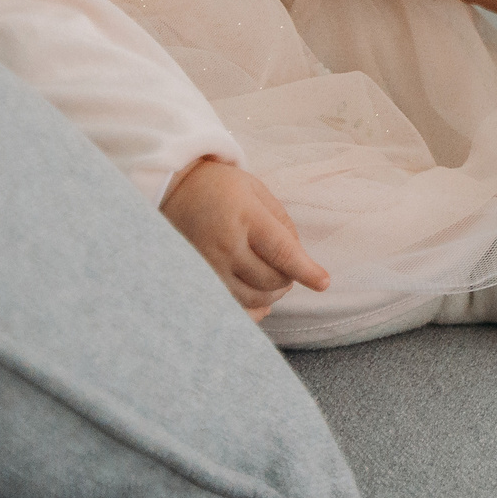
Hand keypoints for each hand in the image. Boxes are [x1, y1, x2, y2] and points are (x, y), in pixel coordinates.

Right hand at [159, 157, 328, 320]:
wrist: (173, 191)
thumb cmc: (220, 187)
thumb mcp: (256, 190)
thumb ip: (282, 222)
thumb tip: (299, 258)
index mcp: (245, 217)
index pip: (282, 252)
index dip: (306, 271)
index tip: (323, 282)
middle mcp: (225, 246)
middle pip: (271, 280)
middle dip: (289, 278)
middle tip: (287, 266)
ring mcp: (209, 268)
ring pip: (253, 299)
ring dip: (271, 294)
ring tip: (273, 277)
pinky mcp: (197, 282)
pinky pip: (230, 309)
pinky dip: (251, 310)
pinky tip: (260, 301)